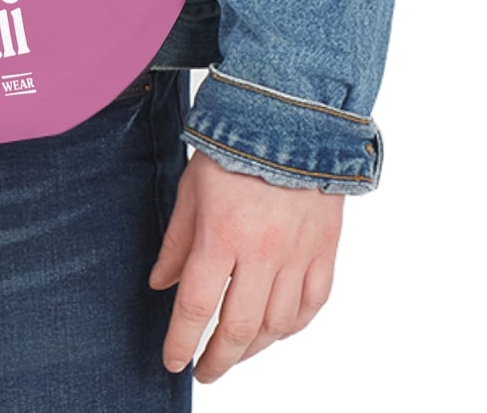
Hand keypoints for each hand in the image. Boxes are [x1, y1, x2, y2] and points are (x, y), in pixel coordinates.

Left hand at [148, 148, 343, 381]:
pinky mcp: (325, 250)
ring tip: (236, 352)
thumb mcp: (192, 188)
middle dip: (217, 359)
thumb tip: (161, 284)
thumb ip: (177, 241)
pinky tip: (277, 330)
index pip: (196, 307)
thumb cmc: (234, 145)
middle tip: (204, 371)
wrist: (292, 115)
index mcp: (222, 235)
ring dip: (254, 348)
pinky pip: (312, 305)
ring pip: (277, 325)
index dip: (181, 342)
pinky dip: (293, 326)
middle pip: (238, 328)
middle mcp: (262, 253)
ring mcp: (298, 255)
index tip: (173, 362)